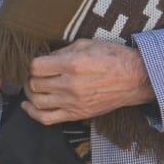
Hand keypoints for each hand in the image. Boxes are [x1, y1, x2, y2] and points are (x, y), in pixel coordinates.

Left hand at [23, 38, 155, 124]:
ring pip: (37, 101)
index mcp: (72, 64)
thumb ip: (63, 51)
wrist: (135, 79)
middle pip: (34, 84)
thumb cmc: (113, 57)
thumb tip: (45, 58)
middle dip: (29, 77)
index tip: (34, 61)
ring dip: (30, 93)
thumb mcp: (87, 44)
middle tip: (33, 73)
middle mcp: (70, 85)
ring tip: (33, 86)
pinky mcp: (77, 114)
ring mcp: (73, 102)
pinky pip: (47, 118)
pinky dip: (32, 113)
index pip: (36, 67)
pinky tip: (28, 105)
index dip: (30, 63)